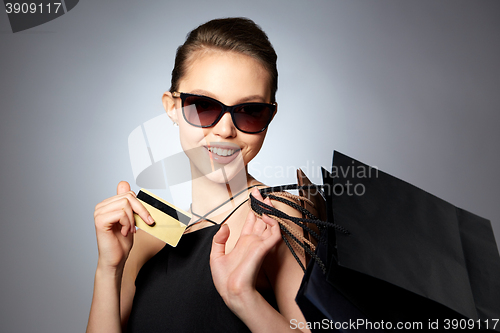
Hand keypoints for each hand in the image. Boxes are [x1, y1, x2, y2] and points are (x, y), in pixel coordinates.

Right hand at [93, 181, 153, 270]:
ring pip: (125, 204)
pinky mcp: (100, 220)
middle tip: (138, 226)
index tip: (147, 218)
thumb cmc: (121, 242)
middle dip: (139, 211)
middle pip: (128, 197)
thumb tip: (124, 183)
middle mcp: (101, 206)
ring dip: (132, 220)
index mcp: (108, 204)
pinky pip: (120, 213)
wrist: (115, 260)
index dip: (140, 205)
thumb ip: (128, 204)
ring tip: (129, 230)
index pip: (128, 193)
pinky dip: (127, 224)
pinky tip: (123, 232)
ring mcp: (99, 213)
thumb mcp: (130, 219)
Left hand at [210, 189, 281, 310]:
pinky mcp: (263, 248)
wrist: (231, 292)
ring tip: (266, 198)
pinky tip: (267, 214)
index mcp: (243, 244)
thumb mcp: (216, 256)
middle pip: (261, 219)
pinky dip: (273, 222)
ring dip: (269, 210)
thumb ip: (219, 240)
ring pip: (269, 223)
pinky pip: (274, 232)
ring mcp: (259, 244)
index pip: (251, 223)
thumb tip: (225, 225)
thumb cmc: (225, 280)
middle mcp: (253, 242)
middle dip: (261, 205)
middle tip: (260, 193)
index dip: (252, 210)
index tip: (253, 199)